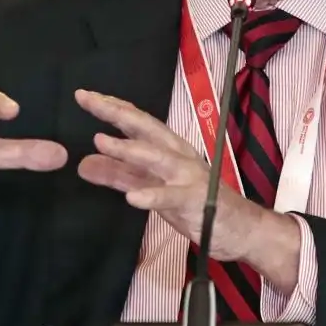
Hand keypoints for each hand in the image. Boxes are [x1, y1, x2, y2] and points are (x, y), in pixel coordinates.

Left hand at [73, 89, 299, 288]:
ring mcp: (189, 176)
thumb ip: (119, 176)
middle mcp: (178, 156)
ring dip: (128, 149)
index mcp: (169, 149)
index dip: (112, 108)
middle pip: (145, 129)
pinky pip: (172, 197)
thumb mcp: (151, 188)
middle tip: (87, 99)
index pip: (138, 123)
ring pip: (157, 157)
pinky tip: (133, 199)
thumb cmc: (196, 205)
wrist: (242, 230)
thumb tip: (84, 164)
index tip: (84, 96)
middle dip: (116, 113)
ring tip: (100, 142)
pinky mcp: (196, 201)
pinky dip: (152, 196)